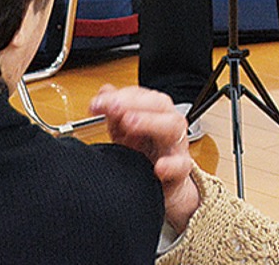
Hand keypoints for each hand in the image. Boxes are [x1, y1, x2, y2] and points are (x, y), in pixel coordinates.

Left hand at [90, 84, 200, 232]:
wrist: (162, 186)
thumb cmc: (145, 155)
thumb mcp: (125, 132)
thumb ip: (115, 111)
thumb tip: (103, 92)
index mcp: (155, 112)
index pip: (140, 95)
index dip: (119, 96)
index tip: (97, 103)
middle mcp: (167, 123)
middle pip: (159, 104)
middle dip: (134, 103)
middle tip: (113, 107)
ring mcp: (176, 145)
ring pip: (173, 126)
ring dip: (150, 122)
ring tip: (130, 123)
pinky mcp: (181, 170)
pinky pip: (181, 165)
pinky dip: (171, 164)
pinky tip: (159, 167)